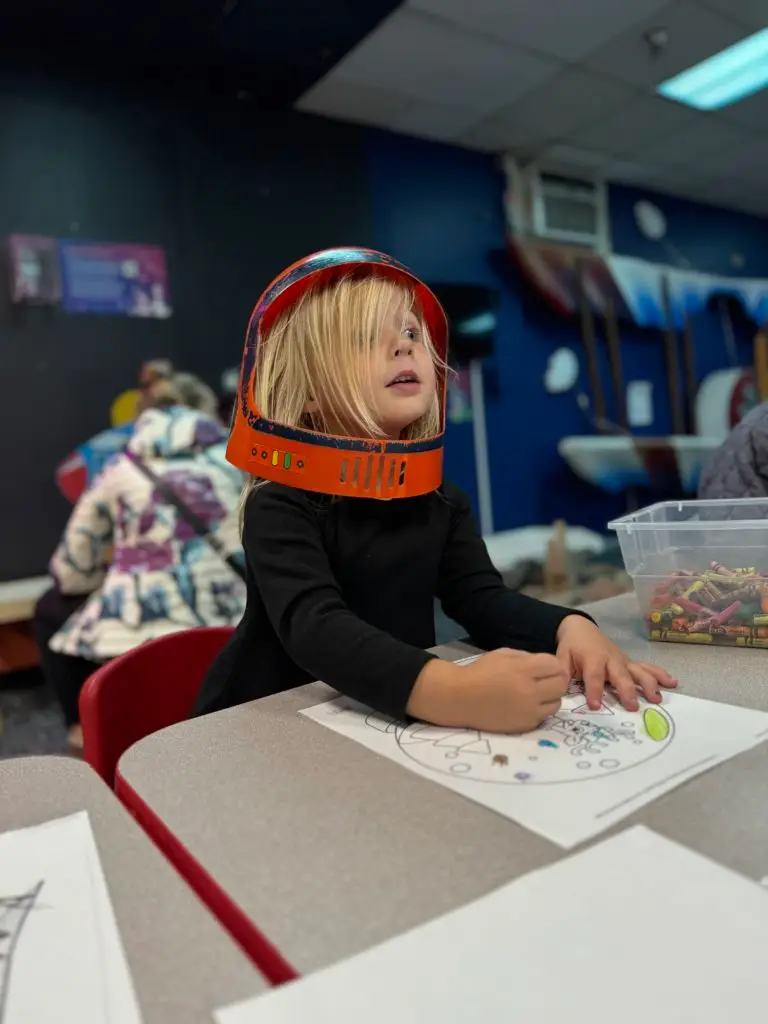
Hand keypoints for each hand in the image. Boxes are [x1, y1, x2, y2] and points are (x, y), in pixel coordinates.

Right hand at [408, 649, 569, 733]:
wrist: (461, 698)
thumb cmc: (481, 672)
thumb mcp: (503, 654)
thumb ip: (527, 657)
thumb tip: (547, 665)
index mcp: (523, 669)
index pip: (556, 665)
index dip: (551, 664)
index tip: (543, 667)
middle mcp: (529, 691)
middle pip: (561, 685)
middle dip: (555, 680)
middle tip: (544, 680)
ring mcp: (528, 711)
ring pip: (557, 703)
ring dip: (550, 697)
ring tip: (536, 694)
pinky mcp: (525, 725)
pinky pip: (544, 717)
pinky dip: (539, 710)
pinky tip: (526, 705)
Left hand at [556, 615, 677, 711]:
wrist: (581, 629)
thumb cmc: (572, 647)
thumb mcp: (562, 658)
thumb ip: (563, 674)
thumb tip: (560, 691)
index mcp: (593, 658)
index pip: (594, 676)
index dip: (595, 691)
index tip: (596, 706)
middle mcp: (611, 659)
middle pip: (621, 676)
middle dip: (627, 691)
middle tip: (633, 707)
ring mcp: (624, 661)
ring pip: (639, 672)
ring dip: (649, 684)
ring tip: (657, 699)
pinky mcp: (630, 663)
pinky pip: (647, 668)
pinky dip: (660, 674)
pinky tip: (673, 683)